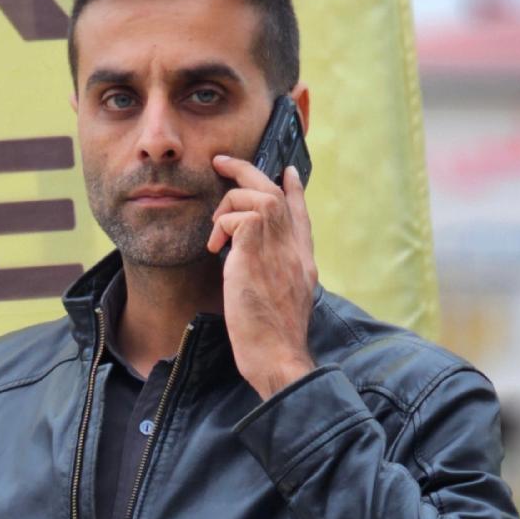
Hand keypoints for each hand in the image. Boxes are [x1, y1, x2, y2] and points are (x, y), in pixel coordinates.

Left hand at [207, 156, 317, 399]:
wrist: (278, 356)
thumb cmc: (273, 340)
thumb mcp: (281, 302)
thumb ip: (274, 276)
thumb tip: (253, 265)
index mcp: (303, 261)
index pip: (301, 216)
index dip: (293, 190)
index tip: (286, 172)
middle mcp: (294, 249)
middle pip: (275, 193)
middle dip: (247, 171)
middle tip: (222, 162)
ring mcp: (278, 248)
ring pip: (256, 195)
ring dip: (229, 203)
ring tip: (216, 233)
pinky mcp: (255, 252)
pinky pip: (238, 216)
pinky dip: (222, 225)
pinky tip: (216, 247)